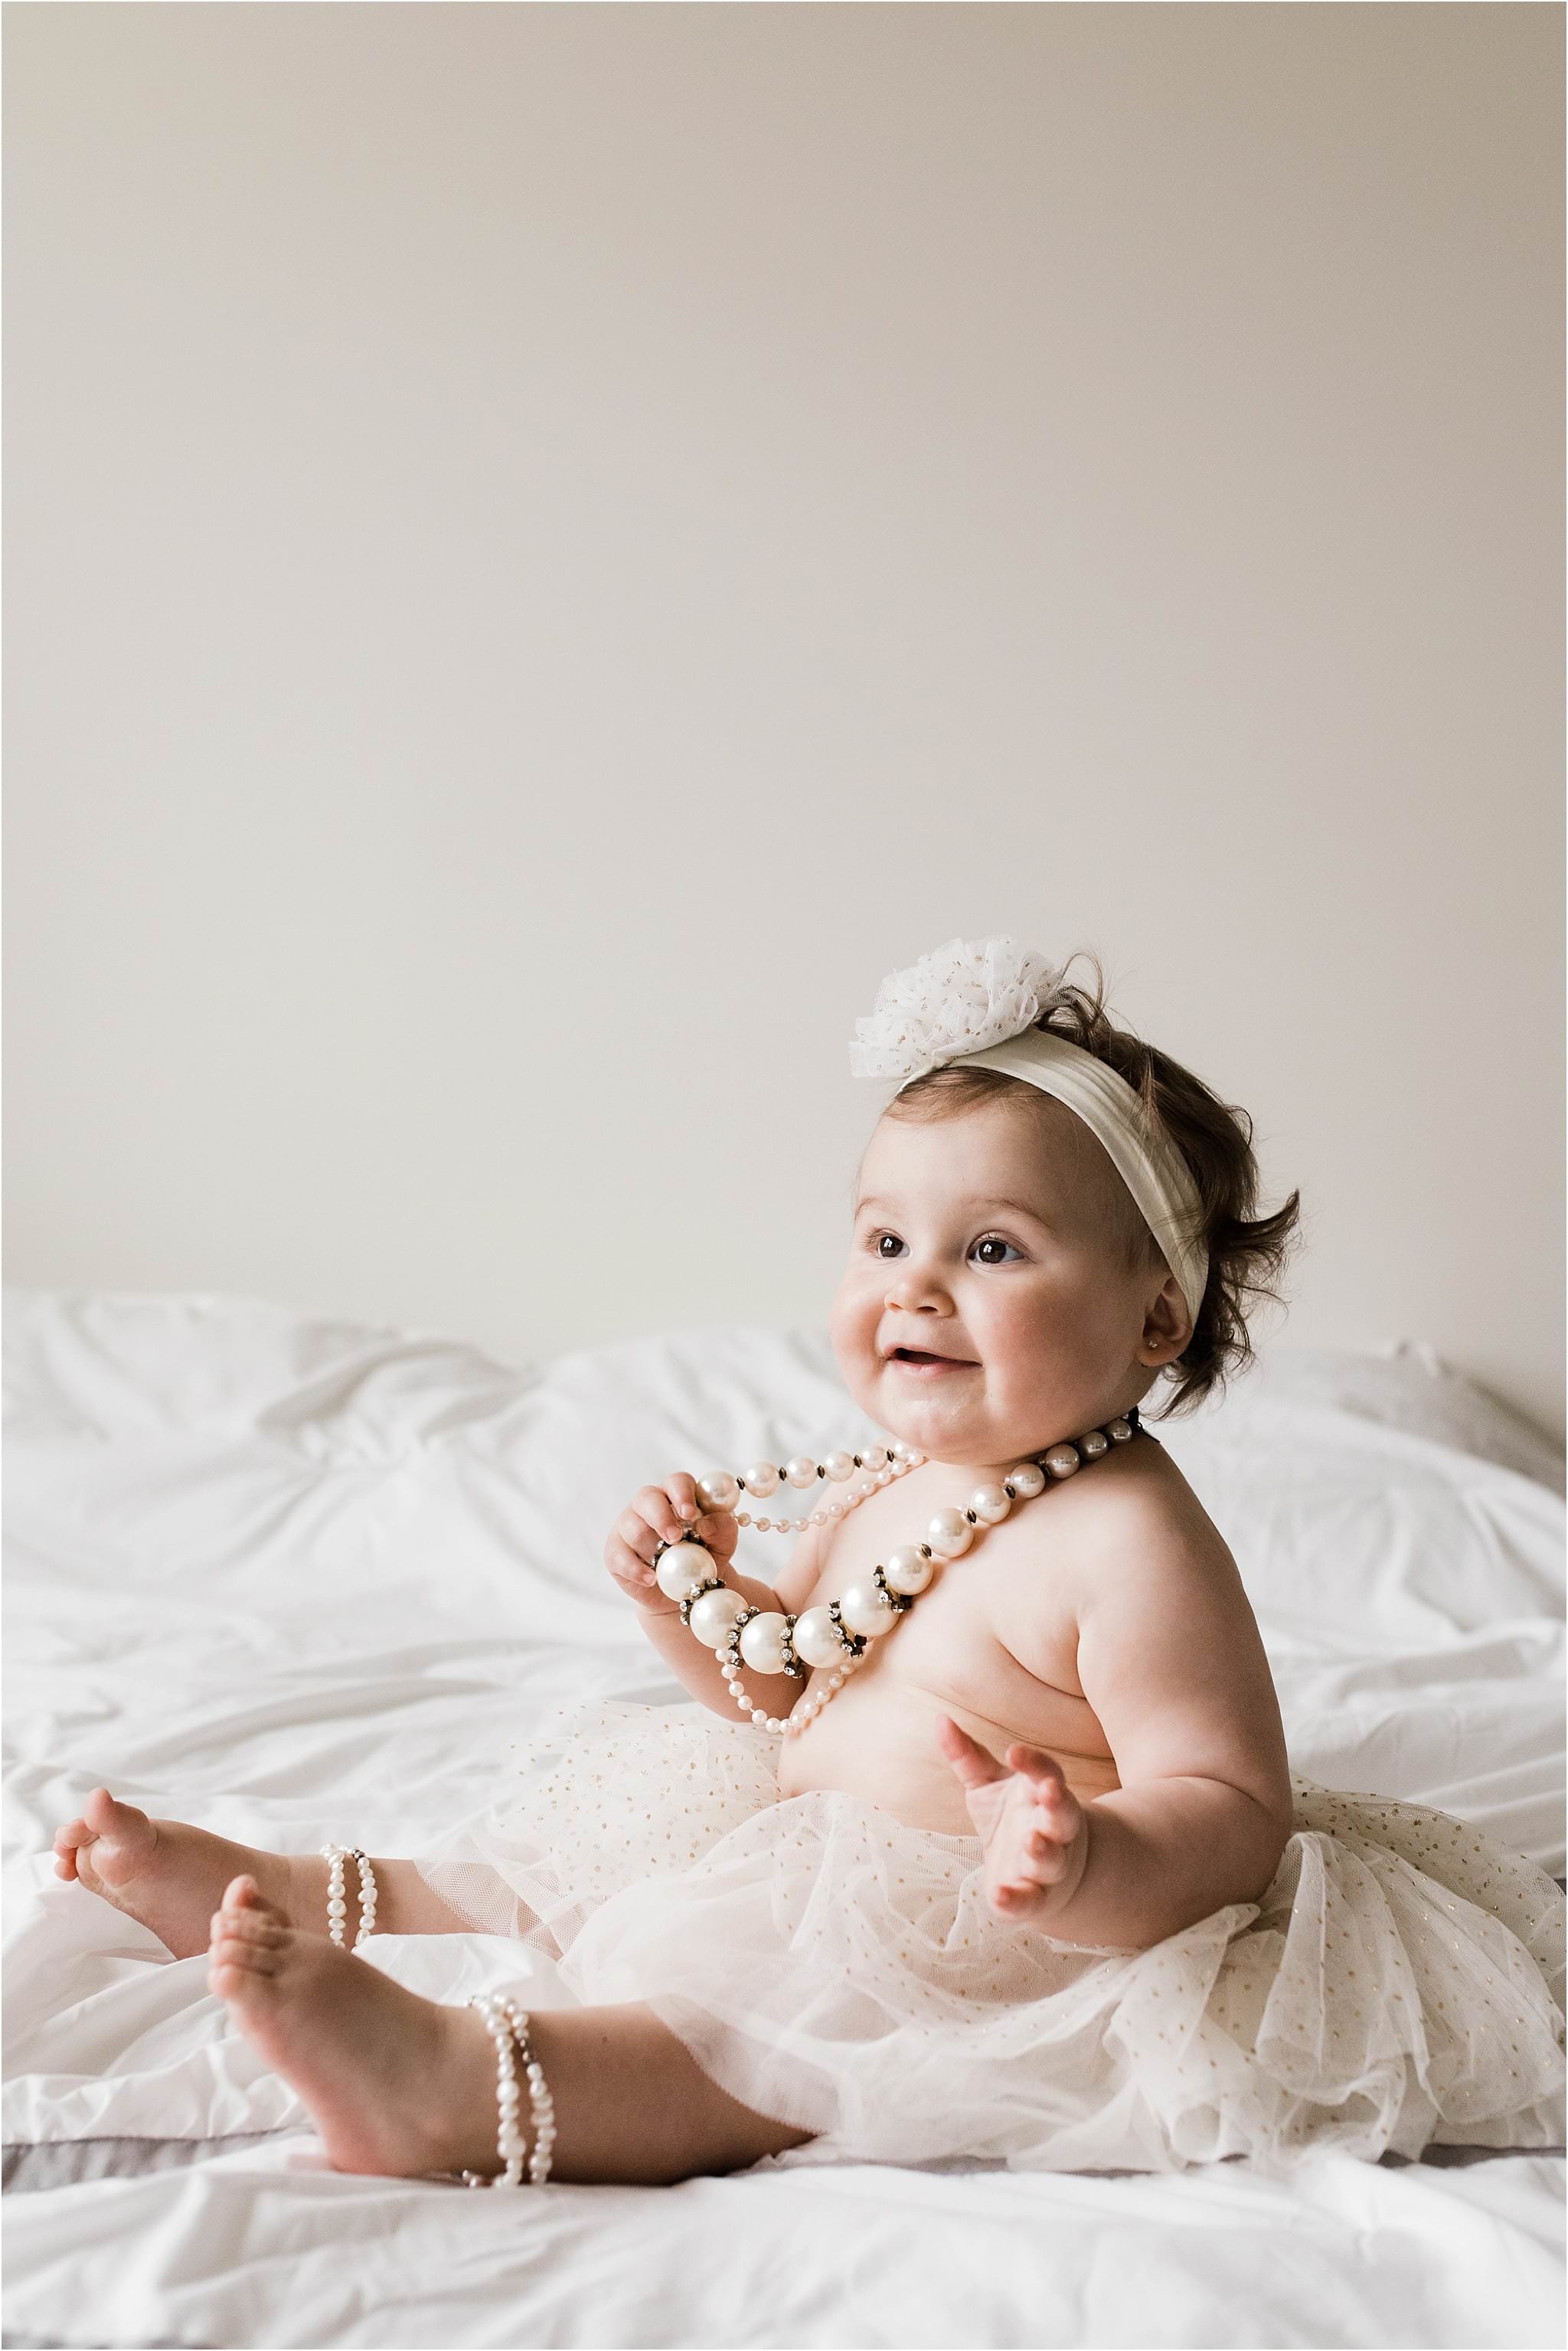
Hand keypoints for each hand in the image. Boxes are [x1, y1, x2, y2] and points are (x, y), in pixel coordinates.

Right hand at [605, 1474, 739, 1615]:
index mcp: (676, 1495)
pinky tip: (651, 1579)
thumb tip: (705, 1524)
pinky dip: (636, 1570)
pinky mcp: (615, 1551)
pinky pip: (620, 1556)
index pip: (677, 1482)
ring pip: (633, 1529)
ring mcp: (627, 1526)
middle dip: (661, 1517)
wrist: (684, 1592)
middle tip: (675, 1538)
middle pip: (647, 1497)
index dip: (682, 1494)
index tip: (690, 1513)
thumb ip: (722, 1529)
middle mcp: (649, 1505)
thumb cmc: (704, 1558)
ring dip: (652, 1550)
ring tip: (667, 1568)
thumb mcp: (723, 1545)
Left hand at [936, 1716, 1090, 1921]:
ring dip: (1045, 1851)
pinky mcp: (1035, 1898)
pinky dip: (1018, 1901)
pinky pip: (1031, 1902)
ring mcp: (1049, 1866)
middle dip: (1059, 1805)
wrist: (1044, 1874)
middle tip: (1049, 1792)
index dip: (1034, 1763)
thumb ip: (967, 1755)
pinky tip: (1000, 1896)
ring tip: (1032, 1842)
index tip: (1013, 1751)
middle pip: (1064, 1816)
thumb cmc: (1012, 1817)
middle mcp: (1054, 1831)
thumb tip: (940, 1719)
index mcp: (1043, 1796)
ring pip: (1054, 1859)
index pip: (1048, 1773)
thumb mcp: (989, 1784)